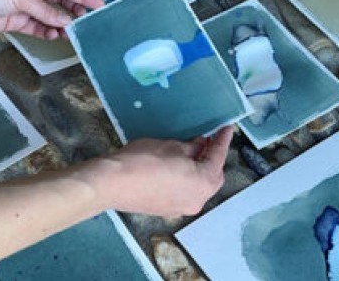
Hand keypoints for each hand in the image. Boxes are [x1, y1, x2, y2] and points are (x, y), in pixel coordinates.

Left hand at [0, 0, 103, 36]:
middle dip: (73, 13)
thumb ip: (44, 10)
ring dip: (61, 25)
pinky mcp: (15, 20)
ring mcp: (23, 6)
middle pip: (59, 2)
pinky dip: (46, 32)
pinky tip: (54, 36)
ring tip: (72, 35)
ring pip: (49, 17)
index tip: (99, 5)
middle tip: (87, 24)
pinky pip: (37, 27)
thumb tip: (66, 20)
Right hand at [85, 127, 233, 216]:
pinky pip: (185, 193)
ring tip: (190, 153)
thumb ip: (191, 147)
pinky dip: (186, 180)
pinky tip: (176, 168)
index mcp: (203, 183)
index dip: (222, 141)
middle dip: (212, 159)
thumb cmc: (142, 161)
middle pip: (213, 177)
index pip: (218, 158)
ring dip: (198, 170)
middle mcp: (198, 200)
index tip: (226, 129)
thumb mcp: (170, 146)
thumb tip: (199, 146)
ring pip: (199, 187)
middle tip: (205, 141)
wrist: (112, 184)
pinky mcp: (167, 210)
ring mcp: (182, 209)